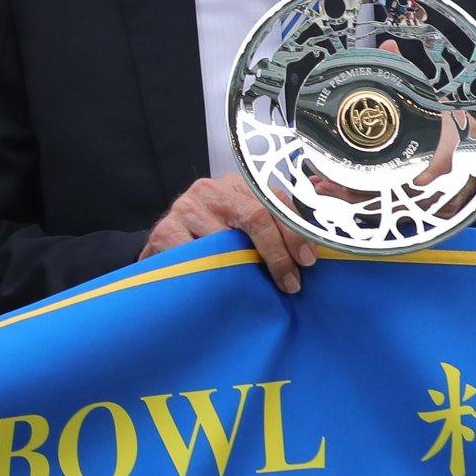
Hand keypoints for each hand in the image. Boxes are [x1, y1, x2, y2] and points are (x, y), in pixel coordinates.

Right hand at [140, 175, 315, 291]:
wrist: (162, 251)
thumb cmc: (209, 242)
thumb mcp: (240, 229)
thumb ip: (271, 228)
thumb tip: (313, 250)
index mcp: (235, 186)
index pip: (274, 202)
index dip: (295, 233)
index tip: (308, 261)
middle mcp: (210, 189)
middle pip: (256, 216)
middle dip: (278, 253)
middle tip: (290, 283)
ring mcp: (185, 208)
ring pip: (227, 239)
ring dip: (246, 268)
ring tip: (259, 290)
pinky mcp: (164, 231)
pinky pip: (196, 256)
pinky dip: (212, 273)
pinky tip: (222, 288)